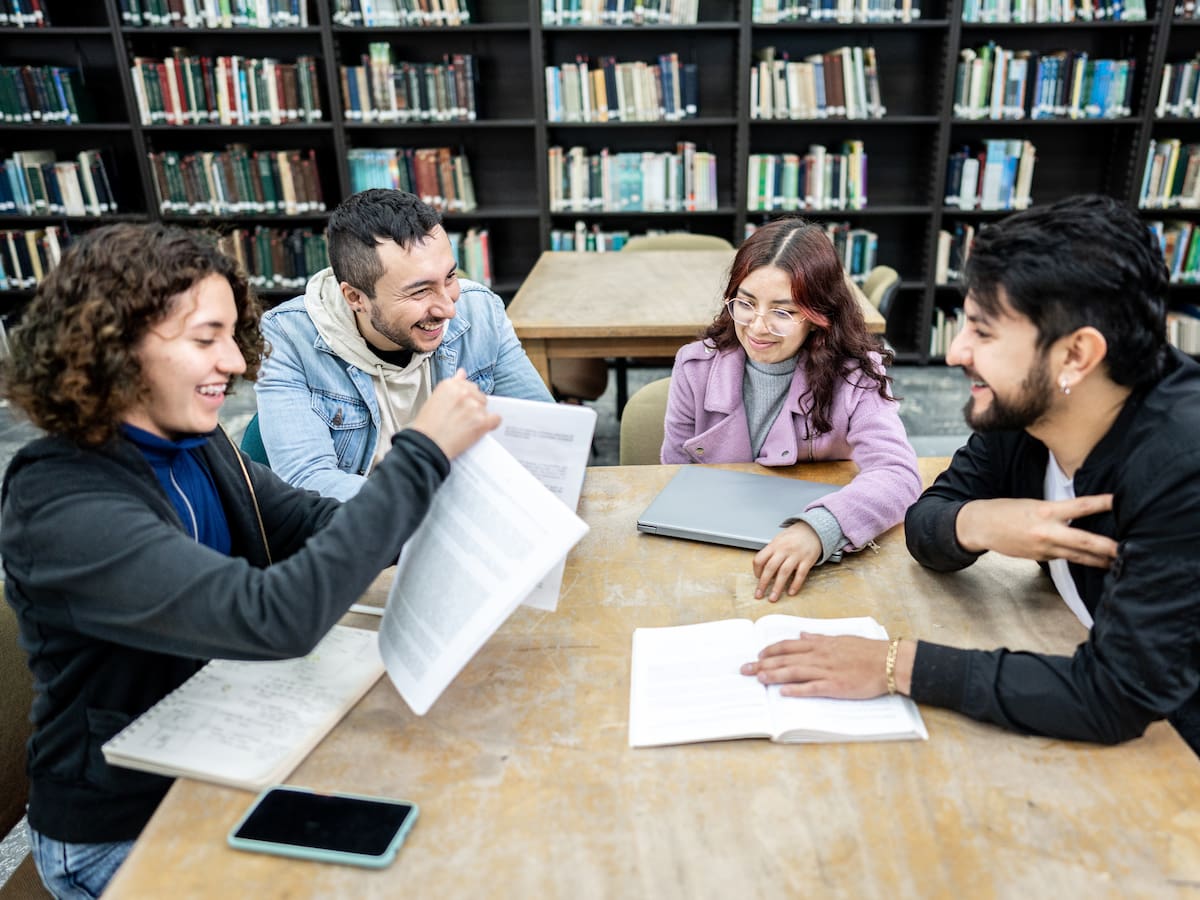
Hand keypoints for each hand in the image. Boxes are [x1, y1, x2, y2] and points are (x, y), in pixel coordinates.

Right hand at [408, 370, 499, 459]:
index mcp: (450, 385)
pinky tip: (481, 429)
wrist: (426, 446)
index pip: (468, 385)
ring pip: (485, 408)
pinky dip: (491, 424)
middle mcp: (463, 392)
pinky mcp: (481, 421)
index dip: (466, 398)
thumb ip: (453, 385)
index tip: (461, 406)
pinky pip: (496, 419)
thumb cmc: (427, 427)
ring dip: (479, 417)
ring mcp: (473, 406)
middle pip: (479, 395)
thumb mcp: (435, 399)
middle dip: (473, 406)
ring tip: (464, 427)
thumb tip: (462, 373)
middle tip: (461, 419)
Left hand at [740, 634, 906, 699]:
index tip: (758, 655)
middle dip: (763, 664)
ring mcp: (827, 671)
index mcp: (821, 644)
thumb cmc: (866, 651)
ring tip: (758, 678)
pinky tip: (783, 692)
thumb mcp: (840, 639)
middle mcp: (820, 656)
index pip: (789, 645)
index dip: (771, 650)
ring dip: (774, 675)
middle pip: (785, 659)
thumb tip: (803, 633)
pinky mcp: (835, 686)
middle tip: (745, 669)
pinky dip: (796, 690)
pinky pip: (812, 688)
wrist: (888, 662)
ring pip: (794, 672)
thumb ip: (820, 638)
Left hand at [752, 522, 822, 602]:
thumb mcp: (778, 540)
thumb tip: (762, 570)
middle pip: (770, 568)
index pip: (760, 559)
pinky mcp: (807, 560)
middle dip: (763, 583)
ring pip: (784, 573)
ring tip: (773, 598)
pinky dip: (795, 584)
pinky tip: (791, 592)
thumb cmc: (793, 536)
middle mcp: (784, 550)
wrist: (812, 529)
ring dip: (777, 587)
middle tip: (759, 595)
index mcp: (774, 545)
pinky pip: (800, 574)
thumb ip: (770, 553)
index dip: (756, 571)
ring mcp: (796, 555)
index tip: (757, 578)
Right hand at [955, 494, 1118, 567]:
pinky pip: (1065, 558)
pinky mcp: (1041, 558)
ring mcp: (1045, 548)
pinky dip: (1079, 558)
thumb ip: (1057, 511)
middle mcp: (1048, 532)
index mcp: (1046, 511)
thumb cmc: (1008, 511)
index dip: (1102, 503)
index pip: (1081, 506)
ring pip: (1079, 556)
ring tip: (1119, 563)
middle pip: (1085, 541)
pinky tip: (1092, 561)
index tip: (1120, 501)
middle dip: (1109, 547)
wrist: (981, 526)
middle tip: (1128, 550)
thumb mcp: (1033, 504)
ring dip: (1100, 560)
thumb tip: (1080, 516)